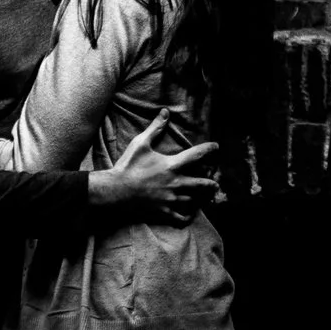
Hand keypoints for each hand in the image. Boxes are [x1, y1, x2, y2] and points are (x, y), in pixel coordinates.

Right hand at [95, 109, 219, 224]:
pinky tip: (190, 215)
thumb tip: (165, 112)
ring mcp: (169, 199)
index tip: (216, 147)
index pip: (197, 155)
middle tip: (216, 184)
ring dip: (199, 198)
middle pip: (201, 184)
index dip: (209, 149)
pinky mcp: (162, 211)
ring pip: (192, 200)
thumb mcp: (141, 143)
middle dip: (211, 184)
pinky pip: (179, 217)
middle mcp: (175, 183)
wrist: (113, 191)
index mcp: (172, 166)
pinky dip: (186, 216)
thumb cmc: (127, 166)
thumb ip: (155, 128)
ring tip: (205, 197)